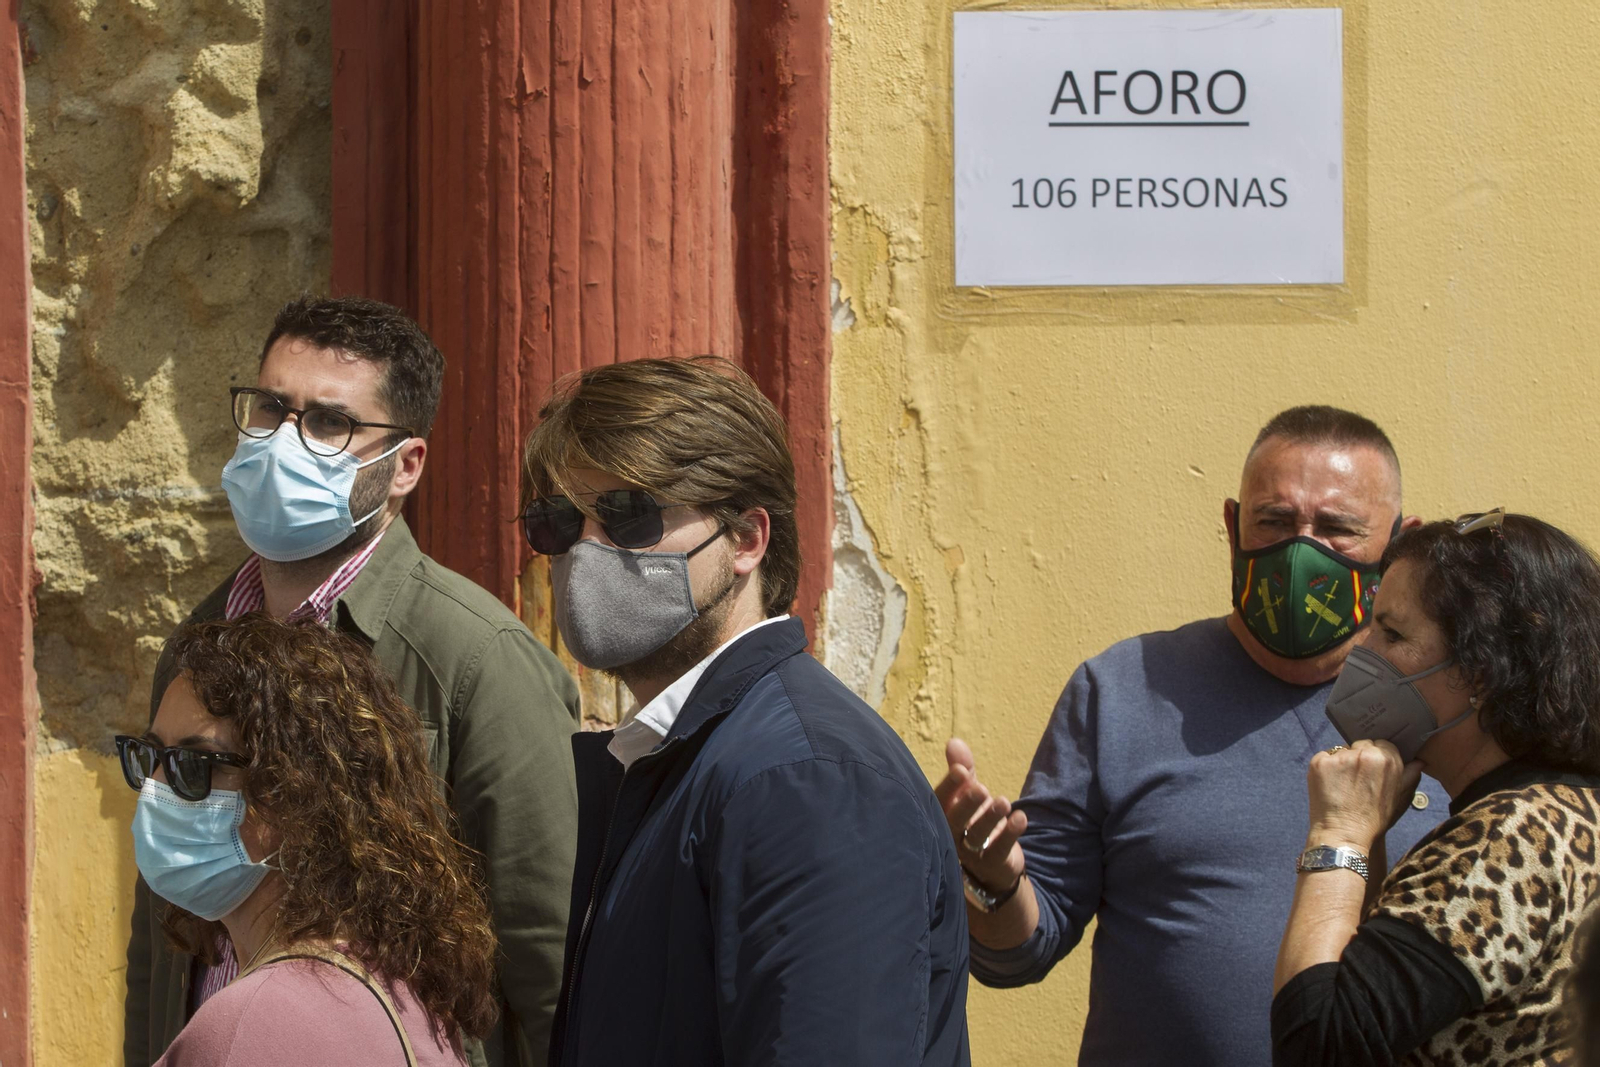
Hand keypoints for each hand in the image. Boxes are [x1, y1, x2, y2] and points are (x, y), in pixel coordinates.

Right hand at [934, 738, 1026, 894]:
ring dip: (990, 818)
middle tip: (981, 789)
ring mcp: (971, 852)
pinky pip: (999, 849)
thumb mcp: (969, 793)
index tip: (961, 770)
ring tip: (1004, 802)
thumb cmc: (975, 820)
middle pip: (954, 821)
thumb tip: (953, 741)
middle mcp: (952, 835)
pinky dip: (1010, 834)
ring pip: (976, 836)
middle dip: (967, 804)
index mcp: (943, 815)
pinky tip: (1020, 818)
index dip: (949, 786)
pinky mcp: (993, 862)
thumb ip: (962, 768)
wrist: (992, 863)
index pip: (939, 801)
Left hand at [1306, 739, 1422, 849]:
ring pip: (1342, 750)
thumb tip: (1418, 760)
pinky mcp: (1319, 762)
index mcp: (1387, 759)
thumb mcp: (1399, 797)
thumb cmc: (1374, 818)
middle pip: (1361, 744)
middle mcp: (1364, 754)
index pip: (1381, 744)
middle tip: (1357, 779)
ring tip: (1343, 785)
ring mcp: (1340, 757)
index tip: (1372, 771)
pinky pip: (1324, 757)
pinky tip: (1330, 785)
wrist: (1344, 835)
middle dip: (1359, 757)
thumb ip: (1409, 775)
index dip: (1377, 757)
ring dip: (1342, 762)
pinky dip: (1325, 768)